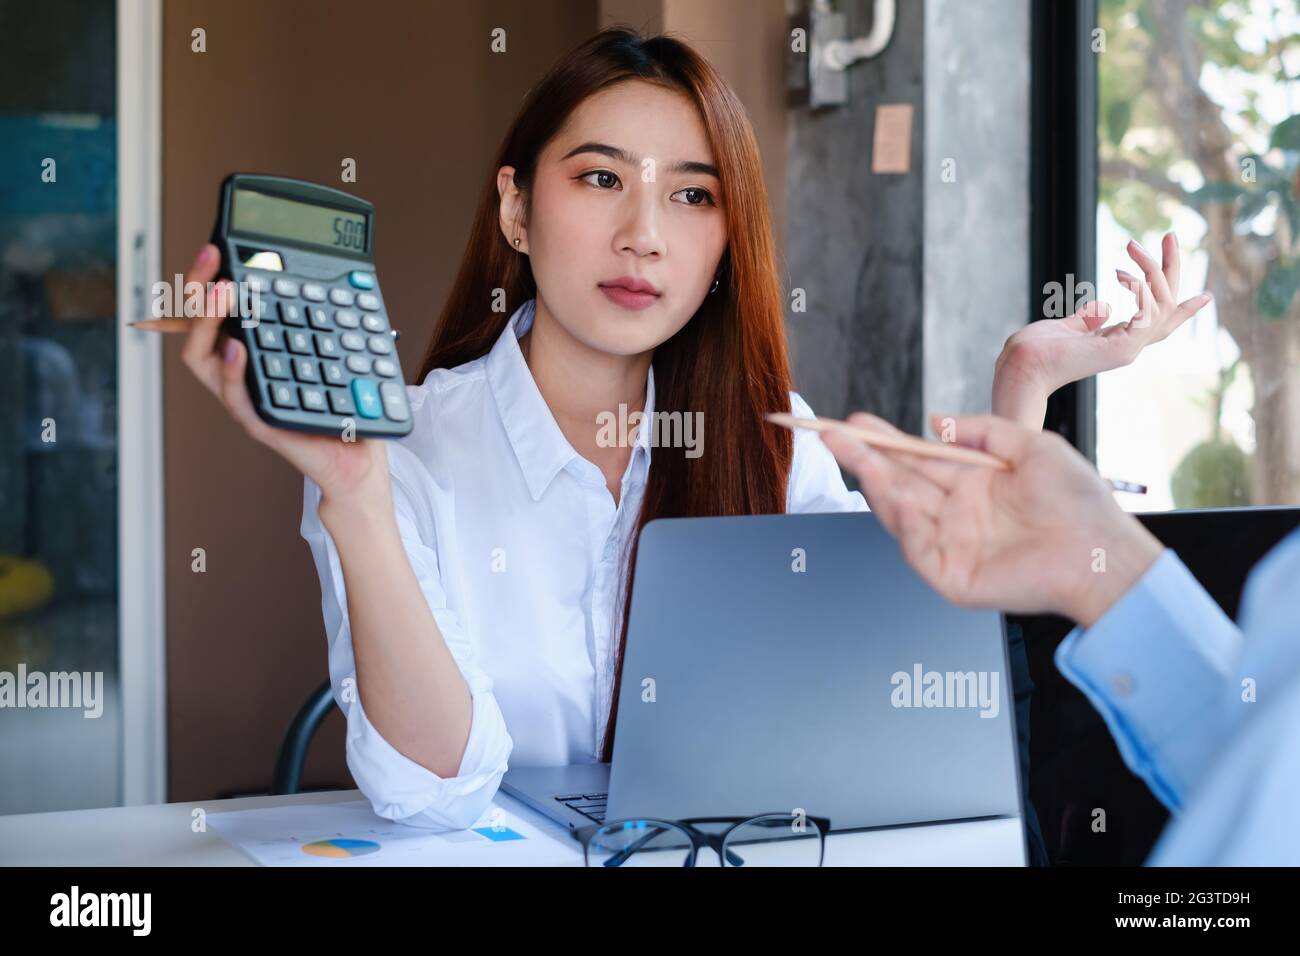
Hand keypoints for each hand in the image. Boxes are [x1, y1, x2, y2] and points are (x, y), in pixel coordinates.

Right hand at [178, 243, 392, 508]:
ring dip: (208, 322)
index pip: (215, 314)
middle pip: (197, 329)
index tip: (215, 248)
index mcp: (252, 355)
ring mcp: (246, 398)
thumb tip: (324, 275)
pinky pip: (235, 395)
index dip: (206, 283)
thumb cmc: (343, 405)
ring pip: (203, 359)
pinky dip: (232, 370)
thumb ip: (319, 321)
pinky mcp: (260, 423)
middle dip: (197, 290)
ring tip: (221, 292)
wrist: (359, 459)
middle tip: (210, 258)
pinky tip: (238, 346)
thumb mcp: (330, 352)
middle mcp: (240, 375)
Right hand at [820, 412, 1164, 626]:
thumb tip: (933, 422)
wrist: (1103, 552)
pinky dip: (905, 525)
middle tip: (831, 433)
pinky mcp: (952, 576)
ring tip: (855, 457)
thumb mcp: (1032, 445)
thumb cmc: (1078, 502)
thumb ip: (982, 430)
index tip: (853, 421)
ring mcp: (950, 545)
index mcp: (972, 483)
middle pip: (898, 482)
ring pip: (899, 512)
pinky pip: (918, 548)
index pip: (916, 459)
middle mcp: (956, 513)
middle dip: (863, 457)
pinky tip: (899, 500)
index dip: (884, 440)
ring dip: (875, 484)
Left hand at [992, 231, 1212, 427]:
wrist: (1019, 368)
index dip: (1181, 306)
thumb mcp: (1065, 327)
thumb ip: (1085, 319)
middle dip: (1172, 268)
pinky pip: (1148, 312)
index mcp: (1117, 342)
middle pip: (1168, 305)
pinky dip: (1141, 288)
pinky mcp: (1122, 348)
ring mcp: (1128, 349)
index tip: (1204, 294)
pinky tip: (1123, 272)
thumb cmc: (1034, 351)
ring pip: (1163, 303)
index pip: (1158, 321)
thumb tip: (1101, 306)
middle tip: (1170, 234)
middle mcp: (1129, 346)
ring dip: (1152, 269)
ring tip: (1131, 245)